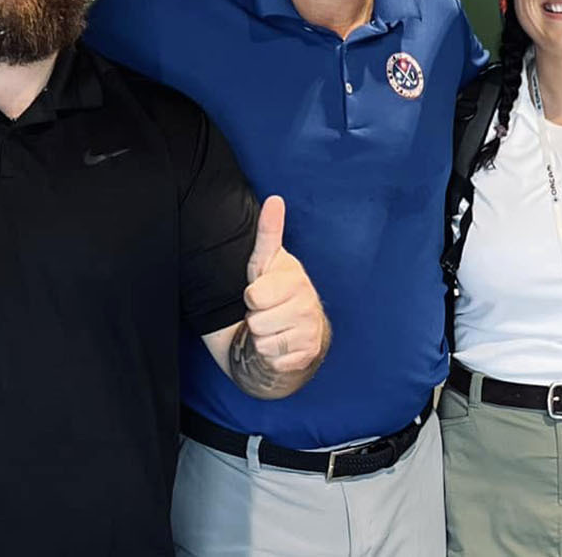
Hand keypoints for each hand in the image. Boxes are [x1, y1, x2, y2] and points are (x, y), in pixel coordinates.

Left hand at [242, 196, 327, 372]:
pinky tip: (282, 346)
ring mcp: (310, 331)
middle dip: (255, 320)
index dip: (251, 297)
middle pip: (256, 322)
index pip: (254, 296)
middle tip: (267, 313)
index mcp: (295, 280)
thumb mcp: (267, 261)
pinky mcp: (308, 355)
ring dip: (262, 340)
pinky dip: (272, 358)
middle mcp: (307, 304)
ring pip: (264, 344)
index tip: (261, 292)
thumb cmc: (276, 290)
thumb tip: (274, 198)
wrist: (298, 328)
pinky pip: (274, 362)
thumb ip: (269, 232)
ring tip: (273, 329)